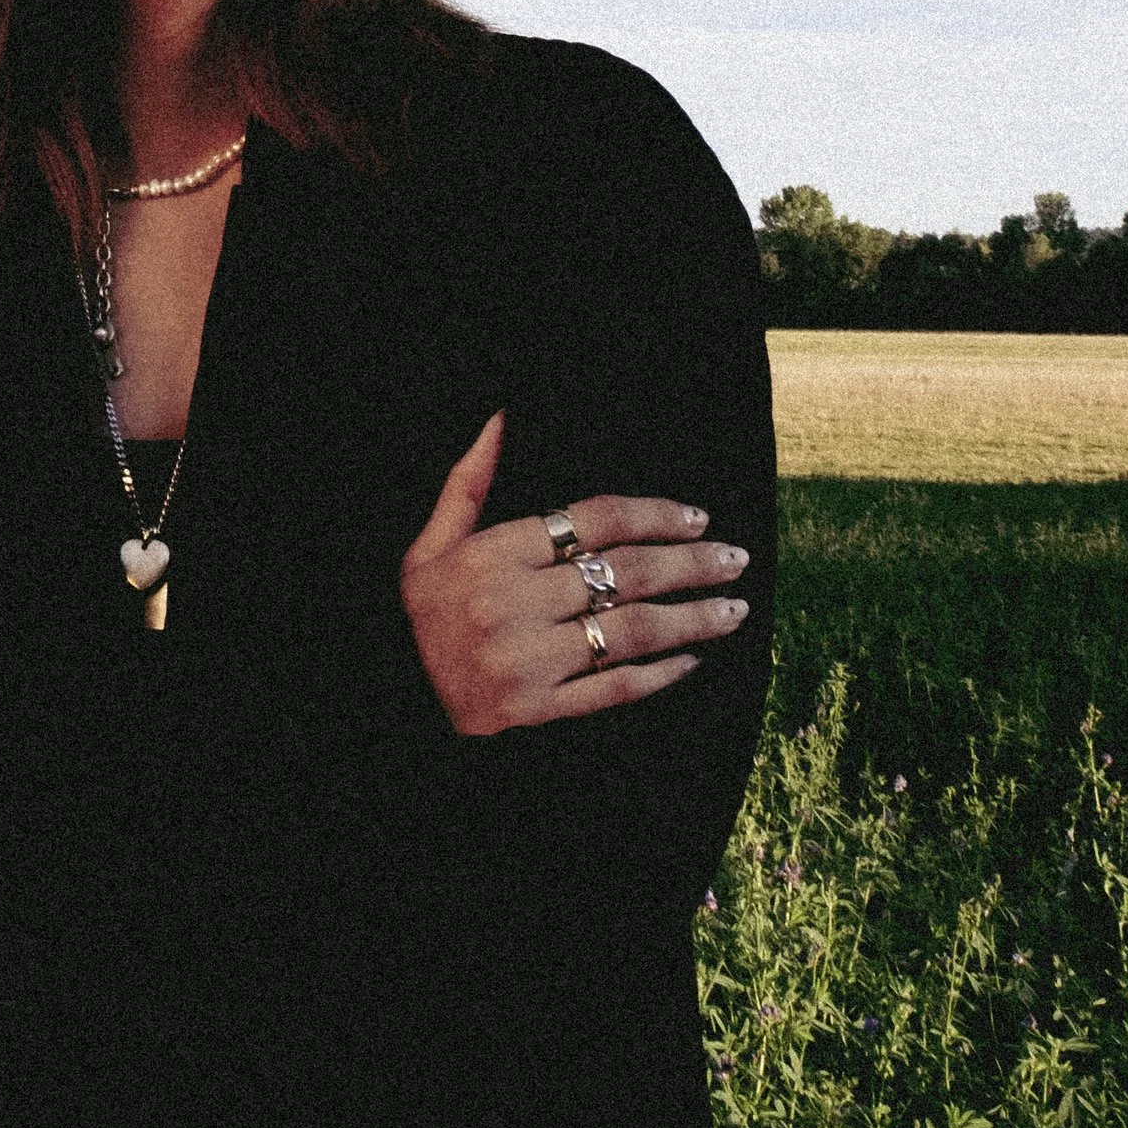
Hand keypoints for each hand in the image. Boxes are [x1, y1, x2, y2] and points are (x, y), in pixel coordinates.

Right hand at [400, 410, 750, 736]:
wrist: (390, 701)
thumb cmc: (420, 615)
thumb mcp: (430, 544)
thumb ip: (469, 481)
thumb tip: (500, 416)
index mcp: (495, 554)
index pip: (594, 520)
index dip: (653, 514)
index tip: (696, 516)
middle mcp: (514, 604)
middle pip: (624, 572)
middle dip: (691, 563)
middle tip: (736, 557)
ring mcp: (528, 660)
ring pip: (630, 630)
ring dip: (692, 618)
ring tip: (734, 608)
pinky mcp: (537, 711)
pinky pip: (612, 688)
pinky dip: (659, 675)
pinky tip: (693, 660)